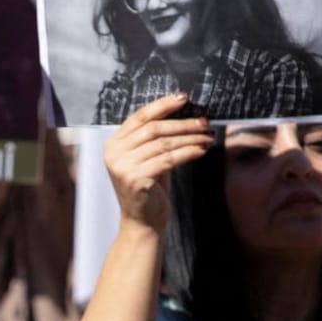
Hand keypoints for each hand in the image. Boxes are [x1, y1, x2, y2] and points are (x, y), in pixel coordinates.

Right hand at [104, 94, 212, 231]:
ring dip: (190, 139)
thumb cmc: (148, 189)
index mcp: (114, 143)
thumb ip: (155, 139)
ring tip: (208, 137)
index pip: (140, 117)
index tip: (184, 98)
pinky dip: (188, 153)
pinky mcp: (136, 179)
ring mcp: (123, 167)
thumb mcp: (147, 159)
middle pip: (154, 129)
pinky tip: (201, 151)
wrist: (141, 222)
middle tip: (204, 122)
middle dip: (183, 124)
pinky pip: (168, 160)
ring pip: (163, 144)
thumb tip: (184, 116)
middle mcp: (114, 153)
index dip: (162, 105)